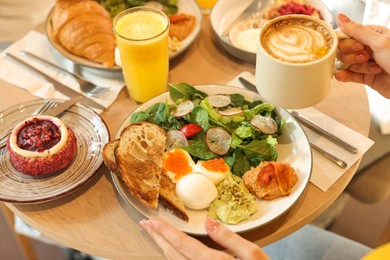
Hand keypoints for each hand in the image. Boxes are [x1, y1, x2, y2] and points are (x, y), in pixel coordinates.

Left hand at [139, 217, 268, 259]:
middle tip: (145, 225)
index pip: (181, 243)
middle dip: (157, 237)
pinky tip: (171, 253)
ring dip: (162, 248)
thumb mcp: (252, 255)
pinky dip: (172, 259)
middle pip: (172, 254)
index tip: (151, 221)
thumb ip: (229, 238)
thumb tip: (208, 222)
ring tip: (154, 236)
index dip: (164, 231)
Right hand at [335, 13, 389, 97]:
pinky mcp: (364, 76)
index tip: (356, 47)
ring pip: (346, 63)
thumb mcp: (379, 42)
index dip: (346, 42)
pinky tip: (343, 76)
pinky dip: (345, 75)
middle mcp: (367, 47)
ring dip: (356, 67)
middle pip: (343, 50)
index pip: (346, 35)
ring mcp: (365, 62)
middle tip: (365, 57)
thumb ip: (357, 31)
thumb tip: (341, 16)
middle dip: (351, 55)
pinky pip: (348, 75)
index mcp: (372, 34)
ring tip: (372, 68)